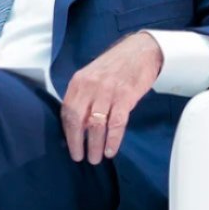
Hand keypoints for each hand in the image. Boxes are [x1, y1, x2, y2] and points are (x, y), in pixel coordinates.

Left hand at [60, 32, 162, 162]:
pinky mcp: (125, 97)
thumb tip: (79, 122)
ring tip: (95, 158)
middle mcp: (90, 86)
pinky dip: (113, 139)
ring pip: (97, 125)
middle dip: (77, 142)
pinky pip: (116, 123)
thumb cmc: (116, 65)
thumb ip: (84, 95)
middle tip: (79, 157)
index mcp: (79, 82)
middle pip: (77, 119)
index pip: (67, 110)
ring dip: (95, 145)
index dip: (67, 131)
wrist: (141, 51)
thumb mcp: (92, 75)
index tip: (70, 146)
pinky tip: (110, 150)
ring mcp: (108, 91)